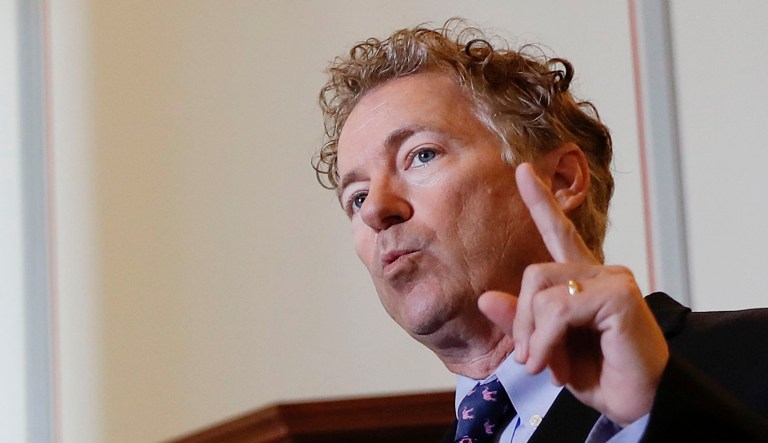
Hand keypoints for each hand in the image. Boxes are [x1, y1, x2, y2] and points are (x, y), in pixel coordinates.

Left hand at [478, 163, 668, 425]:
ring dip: (534, 337)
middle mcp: (601, 272)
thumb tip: (484, 298)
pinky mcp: (619, 295)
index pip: (559, 233)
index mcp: (583, 280)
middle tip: (531, 359)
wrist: (639, 405)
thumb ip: (521, 323)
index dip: (540, 202)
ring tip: (547, 366)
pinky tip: (555, 366)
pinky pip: (558, 309)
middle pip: (533, 274)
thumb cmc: (601, 376)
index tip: (522, 171)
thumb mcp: (548, 349)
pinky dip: (546, 341)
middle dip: (521, 322)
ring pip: (541, 292)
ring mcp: (613, 279)